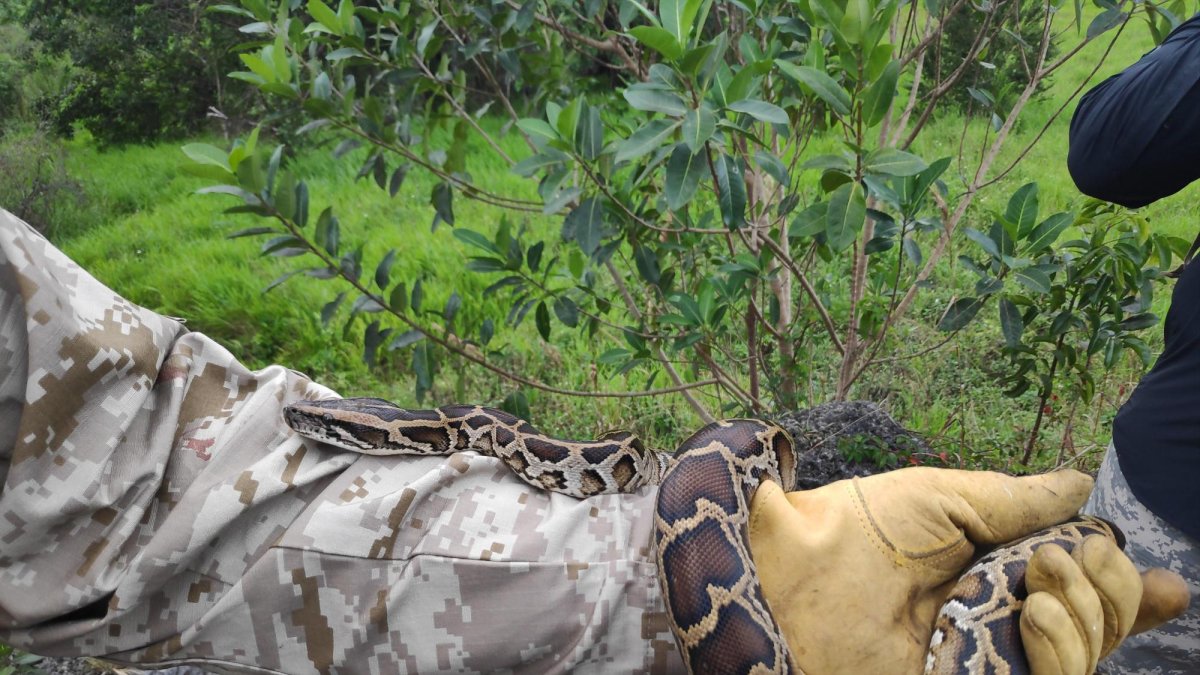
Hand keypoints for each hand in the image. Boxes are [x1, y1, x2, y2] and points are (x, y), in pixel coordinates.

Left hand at [747, 467, 1189, 673]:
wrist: (791, 577)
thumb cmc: (851, 530)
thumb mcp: (942, 499)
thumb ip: (1016, 500)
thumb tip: (1080, 485)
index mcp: (989, 577)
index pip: (1080, 597)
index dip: (1128, 596)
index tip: (1170, 584)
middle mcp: (996, 625)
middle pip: (1098, 627)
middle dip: (1111, 587)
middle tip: (1068, 553)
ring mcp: (988, 662)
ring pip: (1086, 655)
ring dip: (1088, 611)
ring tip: (1040, 578)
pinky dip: (1066, 647)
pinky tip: (1037, 611)